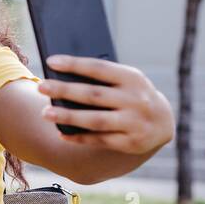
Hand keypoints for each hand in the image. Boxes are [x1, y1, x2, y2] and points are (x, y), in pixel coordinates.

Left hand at [38, 55, 173, 154]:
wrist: (163, 122)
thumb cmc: (132, 95)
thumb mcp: (126, 81)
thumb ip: (103, 79)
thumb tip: (64, 78)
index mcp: (133, 78)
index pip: (99, 68)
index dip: (75, 64)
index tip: (51, 61)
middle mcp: (135, 100)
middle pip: (93, 94)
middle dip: (65, 90)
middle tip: (41, 87)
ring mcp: (134, 122)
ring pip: (95, 120)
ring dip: (68, 117)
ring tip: (45, 113)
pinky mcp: (131, 142)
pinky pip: (100, 140)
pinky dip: (79, 137)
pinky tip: (61, 134)